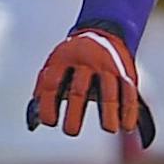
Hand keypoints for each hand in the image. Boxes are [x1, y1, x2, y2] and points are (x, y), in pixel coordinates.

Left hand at [26, 22, 155, 147]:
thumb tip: (34, 119)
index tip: (49, 122)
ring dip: (109, 112)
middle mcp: (85, 61)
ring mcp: (107, 65)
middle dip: (75, 114)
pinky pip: (129, 92)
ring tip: (109, 129)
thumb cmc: (73, 57)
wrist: (102, 32)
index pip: (52, 85)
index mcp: (63, 59)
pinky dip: (129, 110)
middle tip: (71, 131)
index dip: (48, 106)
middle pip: (79, 90)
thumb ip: (44, 88)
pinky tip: (127, 125)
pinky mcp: (125, 71)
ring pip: (109, 91)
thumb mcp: (55, 64)